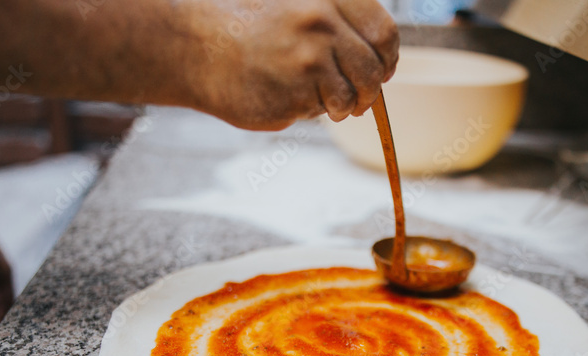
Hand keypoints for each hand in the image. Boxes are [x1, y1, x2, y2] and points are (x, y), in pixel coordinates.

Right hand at [191, 0, 398, 129]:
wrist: (199, 48)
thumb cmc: (252, 28)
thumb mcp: (299, 5)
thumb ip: (340, 22)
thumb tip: (385, 56)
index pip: (384, 33)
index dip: (388, 58)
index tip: (383, 69)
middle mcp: (321, 23)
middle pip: (373, 72)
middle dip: (368, 91)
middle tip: (356, 98)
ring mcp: (308, 60)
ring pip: (352, 97)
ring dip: (341, 105)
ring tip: (313, 95)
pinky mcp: (295, 94)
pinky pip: (321, 112)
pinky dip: (310, 110)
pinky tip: (285, 94)